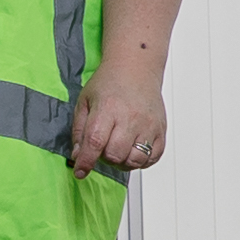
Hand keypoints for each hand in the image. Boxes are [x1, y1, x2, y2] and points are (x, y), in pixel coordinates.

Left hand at [69, 46, 170, 177]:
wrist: (136, 67)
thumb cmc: (110, 83)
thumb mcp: (85, 101)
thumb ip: (79, 130)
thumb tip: (78, 156)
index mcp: (108, 108)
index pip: (95, 142)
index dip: (86, 161)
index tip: (80, 171)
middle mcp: (130, 118)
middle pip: (115, 155)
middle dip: (104, 158)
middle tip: (102, 148)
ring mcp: (148, 125)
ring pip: (134, 161)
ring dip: (122, 162)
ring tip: (117, 149)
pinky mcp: (161, 130)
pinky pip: (152, 158)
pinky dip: (140, 161)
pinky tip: (132, 150)